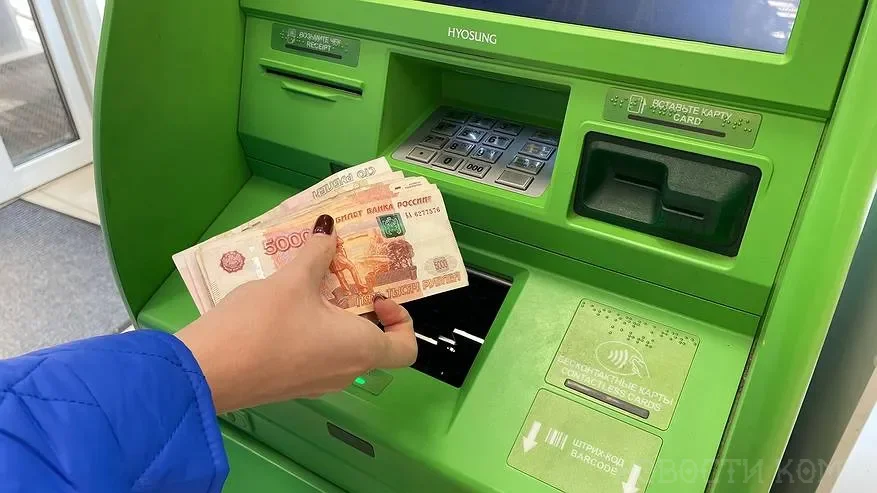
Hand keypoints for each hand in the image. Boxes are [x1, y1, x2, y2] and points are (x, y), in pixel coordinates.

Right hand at [176, 214, 417, 412]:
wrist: (207, 371)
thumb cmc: (262, 324)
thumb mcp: (293, 279)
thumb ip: (317, 253)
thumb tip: (329, 228)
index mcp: (361, 350)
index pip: (405, 348)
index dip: (401, 320)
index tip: (376, 295)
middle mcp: (346, 372)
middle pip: (372, 343)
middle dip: (360, 307)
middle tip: (341, 276)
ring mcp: (316, 383)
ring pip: (340, 348)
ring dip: (333, 316)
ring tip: (311, 284)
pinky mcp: (289, 385)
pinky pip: (315, 356)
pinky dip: (312, 331)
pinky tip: (285, 305)